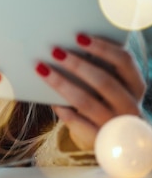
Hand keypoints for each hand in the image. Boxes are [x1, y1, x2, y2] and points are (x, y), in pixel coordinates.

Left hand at [35, 33, 145, 150]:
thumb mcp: (112, 85)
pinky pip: (76, 122)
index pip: (124, 61)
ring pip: (85, 101)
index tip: (79, 37)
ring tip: (42, 68)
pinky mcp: (99, 140)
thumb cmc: (106, 101)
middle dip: (77, 64)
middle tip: (55, 50)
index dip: (102, 47)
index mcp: (135, 85)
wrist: (112, 140)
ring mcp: (115, 125)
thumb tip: (68, 46)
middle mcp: (130, 105)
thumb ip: (100, 68)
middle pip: (104, 81)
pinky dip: (62, 109)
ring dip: (61, 82)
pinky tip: (49, 99)